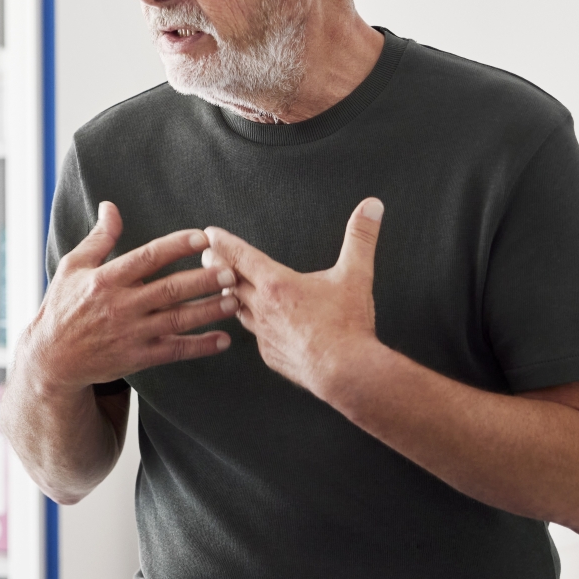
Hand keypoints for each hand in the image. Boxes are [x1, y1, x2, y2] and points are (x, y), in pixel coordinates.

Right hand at [19, 201, 238, 392]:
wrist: (51, 358)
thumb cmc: (62, 307)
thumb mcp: (73, 266)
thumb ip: (99, 238)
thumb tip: (110, 207)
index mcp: (107, 279)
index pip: (147, 257)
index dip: (177, 246)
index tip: (203, 237)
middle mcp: (121, 305)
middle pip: (170, 289)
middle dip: (203, 280)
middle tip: (230, 271)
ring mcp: (130, 333)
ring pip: (177, 320)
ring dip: (208, 311)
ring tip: (234, 301)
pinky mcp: (137, 357)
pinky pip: (174, 351)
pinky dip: (200, 347)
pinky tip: (222, 340)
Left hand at [204, 198, 384, 397]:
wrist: (345, 371)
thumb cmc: (348, 324)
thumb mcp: (356, 274)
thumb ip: (361, 238)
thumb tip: (371, 206)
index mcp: (277, 284)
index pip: (240, 256)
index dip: (224, 242)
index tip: (210, 234)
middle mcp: (262, 307)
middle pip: (229, 280)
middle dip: (217, 265)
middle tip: (207, 255)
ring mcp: (263, 332)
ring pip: (237, 308)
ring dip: (229, 294)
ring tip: (225, 286)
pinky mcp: (269, 353)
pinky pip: (254, 334)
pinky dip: (251, 323)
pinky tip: (254, 323)